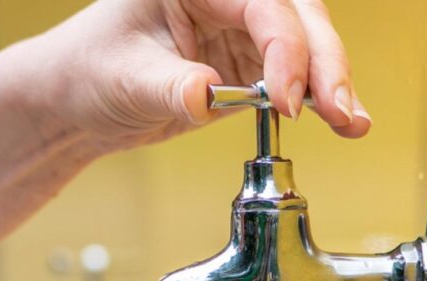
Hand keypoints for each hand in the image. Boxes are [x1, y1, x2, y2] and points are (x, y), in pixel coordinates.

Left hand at [30, 0, 371, 151]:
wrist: (75, 102)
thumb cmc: (86, 70)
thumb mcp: (124, 79)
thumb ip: (173, 88)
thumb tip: (212, 97)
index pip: (260, 5)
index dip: (285, 49)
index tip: (289, 97)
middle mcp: (225, 0)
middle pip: (297, 19)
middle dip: (323, 64)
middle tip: (338, 110)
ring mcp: (240, 32)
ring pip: (306, 48)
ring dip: (331, 85)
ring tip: (350, 123)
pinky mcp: (246, 67)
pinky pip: (292, 79)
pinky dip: (316, 101)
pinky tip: (340, 121)